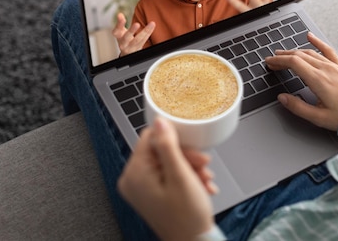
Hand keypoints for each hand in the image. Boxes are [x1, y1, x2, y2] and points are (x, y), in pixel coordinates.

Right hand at [112, 12, 155, 55]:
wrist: (127, 52)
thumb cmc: (124, 39)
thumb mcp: (120, 31)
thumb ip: (120, 23)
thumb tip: (120, 14)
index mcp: (118, 37)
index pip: (116, 31)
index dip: (119, 24)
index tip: (122, 17)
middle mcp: (123, 43)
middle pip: (126, 37)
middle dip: (131, 30)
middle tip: (137, 24)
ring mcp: (131, 47)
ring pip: (138, 40)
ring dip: (145, 31)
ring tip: (151, 24)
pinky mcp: (138, 48)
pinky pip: (144, 40)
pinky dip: (149, 32)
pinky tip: (152, 25)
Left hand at [117, 117, 217, 239]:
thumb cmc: (186, 217)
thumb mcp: (180, 175)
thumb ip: (168, 145)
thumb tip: (159, 121)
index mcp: (134, 174)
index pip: (151, 138)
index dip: (176, 140)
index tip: (193, 148)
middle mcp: (133, 180)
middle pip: (161, 150)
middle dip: (187, 156)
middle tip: (203, 165)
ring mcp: (141, 188)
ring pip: (168, 162)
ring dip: (190, 167)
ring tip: (204, 178)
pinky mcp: (151, 193)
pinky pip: (168, 174)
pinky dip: (186, 177)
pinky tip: (200, 185)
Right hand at [265, 32, 337, 130]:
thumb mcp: (318, 117)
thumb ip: (298, 107)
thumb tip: (282, 98)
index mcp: (318, 80)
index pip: (293, 63)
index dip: (279, 61)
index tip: (269, 62)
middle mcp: (325, 69)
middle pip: (299, 56)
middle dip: (283, 56)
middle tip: (272, 60)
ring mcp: (333, 66)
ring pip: (310, 53)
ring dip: (294, 51)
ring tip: (284, 53)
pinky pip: (327, 50)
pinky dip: (317, 42)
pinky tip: (310, 37)